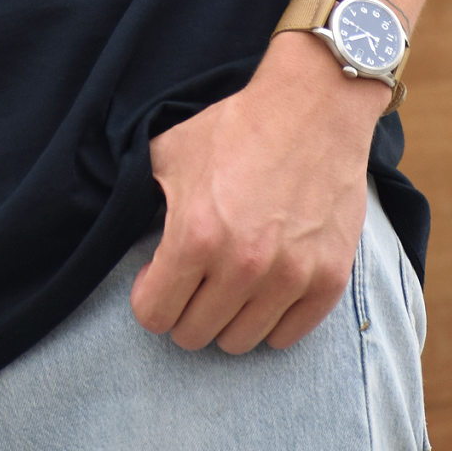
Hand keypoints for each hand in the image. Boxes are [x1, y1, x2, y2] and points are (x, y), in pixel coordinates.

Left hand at [129, 31, 385, 352]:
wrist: (313, 108)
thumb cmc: (237, 128)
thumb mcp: (171, 153)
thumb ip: (143, 199)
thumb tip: (124, 228)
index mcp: (195, 236)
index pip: (153, 316)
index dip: (150, 299)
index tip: (159, 279)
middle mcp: (242, 265)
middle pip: (194, 335)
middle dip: (185, 310)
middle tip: (195, 280)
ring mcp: (289, 277)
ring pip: (239, 343)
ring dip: (228, 317)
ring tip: (230, 283)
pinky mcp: (327, 279)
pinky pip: (287, 336)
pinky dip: (271, 319)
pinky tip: (264, 288)